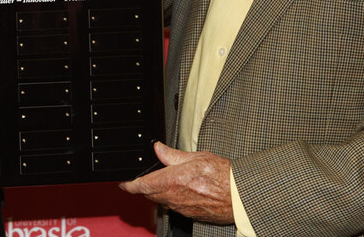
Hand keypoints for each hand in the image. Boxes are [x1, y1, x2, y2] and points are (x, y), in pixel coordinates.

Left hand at [118, 142, 233, 224]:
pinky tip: (182, 191)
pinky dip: (172, 199)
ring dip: (159, 193)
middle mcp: (174, 197)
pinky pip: (174, 207)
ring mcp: (182, 208)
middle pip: (150, 194)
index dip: (129, 185)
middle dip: (145, 187)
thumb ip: (172, 155)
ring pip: (161, 201)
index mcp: (173, 180)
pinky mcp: (190, 215)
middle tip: (146, 178)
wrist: (239, 195)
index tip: (124, 184)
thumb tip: (158, 148)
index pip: (142, 185)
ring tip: (167, 182)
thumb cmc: (223, 175)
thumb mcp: (196, 157)